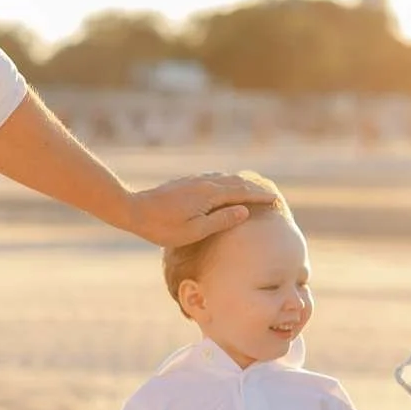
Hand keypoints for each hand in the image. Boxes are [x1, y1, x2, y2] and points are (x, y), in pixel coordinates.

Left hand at [128, 173, 277, 246]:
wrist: (134, 210)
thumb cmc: (163, 227)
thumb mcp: (194, 231)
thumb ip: (221, 220)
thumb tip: (244, 211)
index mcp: (210, 195)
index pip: (242, 193)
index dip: (260, 197)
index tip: (276, 200)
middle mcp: (205, 183)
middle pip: (237, 182)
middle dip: (255, 188)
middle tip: (271, 194)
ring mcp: (195, 181)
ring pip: (226, 178)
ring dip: (242, 182)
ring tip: (254, 188)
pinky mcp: (186, 182)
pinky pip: (215, 178)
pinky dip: (228, 181)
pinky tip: (226, 185)